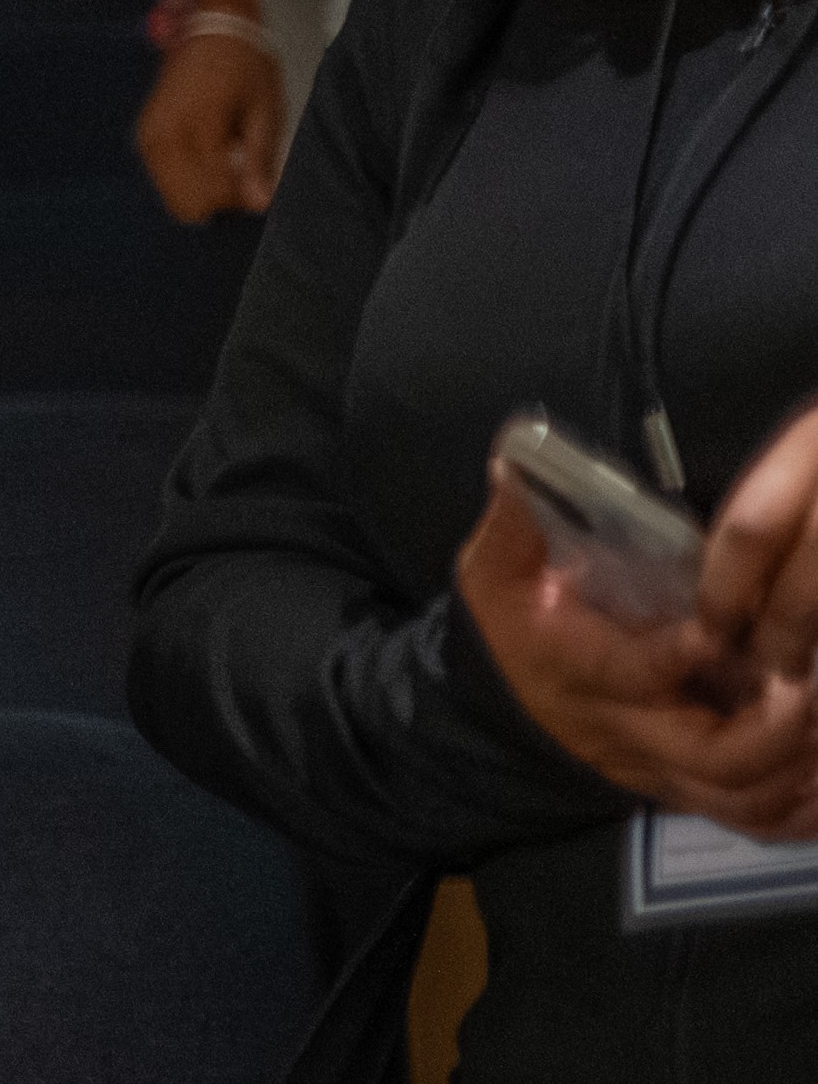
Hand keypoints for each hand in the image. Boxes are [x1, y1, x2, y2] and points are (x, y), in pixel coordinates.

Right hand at [137, 34, 283, 219]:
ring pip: (172, 197)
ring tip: (225, 158)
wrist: (212, 28)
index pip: (211, 195)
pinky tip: (205, 154)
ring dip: (202, 189)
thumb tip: (259, 204)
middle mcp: (162, 136)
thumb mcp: (265, 111)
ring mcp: (148, 137)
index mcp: (195, 127)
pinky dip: (187, 178)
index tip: (254, 177)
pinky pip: (164, 180)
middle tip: (240, 170)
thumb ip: (259, 160)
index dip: (239, 197)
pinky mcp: (144, 136)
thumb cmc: (245, 65)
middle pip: (186, 205)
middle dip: (218, 198)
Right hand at [462, 453, 817, 836]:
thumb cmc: (516, 626)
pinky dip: (799, 811)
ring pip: (742, 798)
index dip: (682, 659)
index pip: (636, 676)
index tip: (719, 633)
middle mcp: (628, 734)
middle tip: (808, 689)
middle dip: (774, 731)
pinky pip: (752, 820)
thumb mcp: (495, 573)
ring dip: (797, 770)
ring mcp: (662, 771)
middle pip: (712, 759)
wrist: (503, 704)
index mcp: (582, 673)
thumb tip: (514, 463)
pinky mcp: (685, 791)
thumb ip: (512, 524)